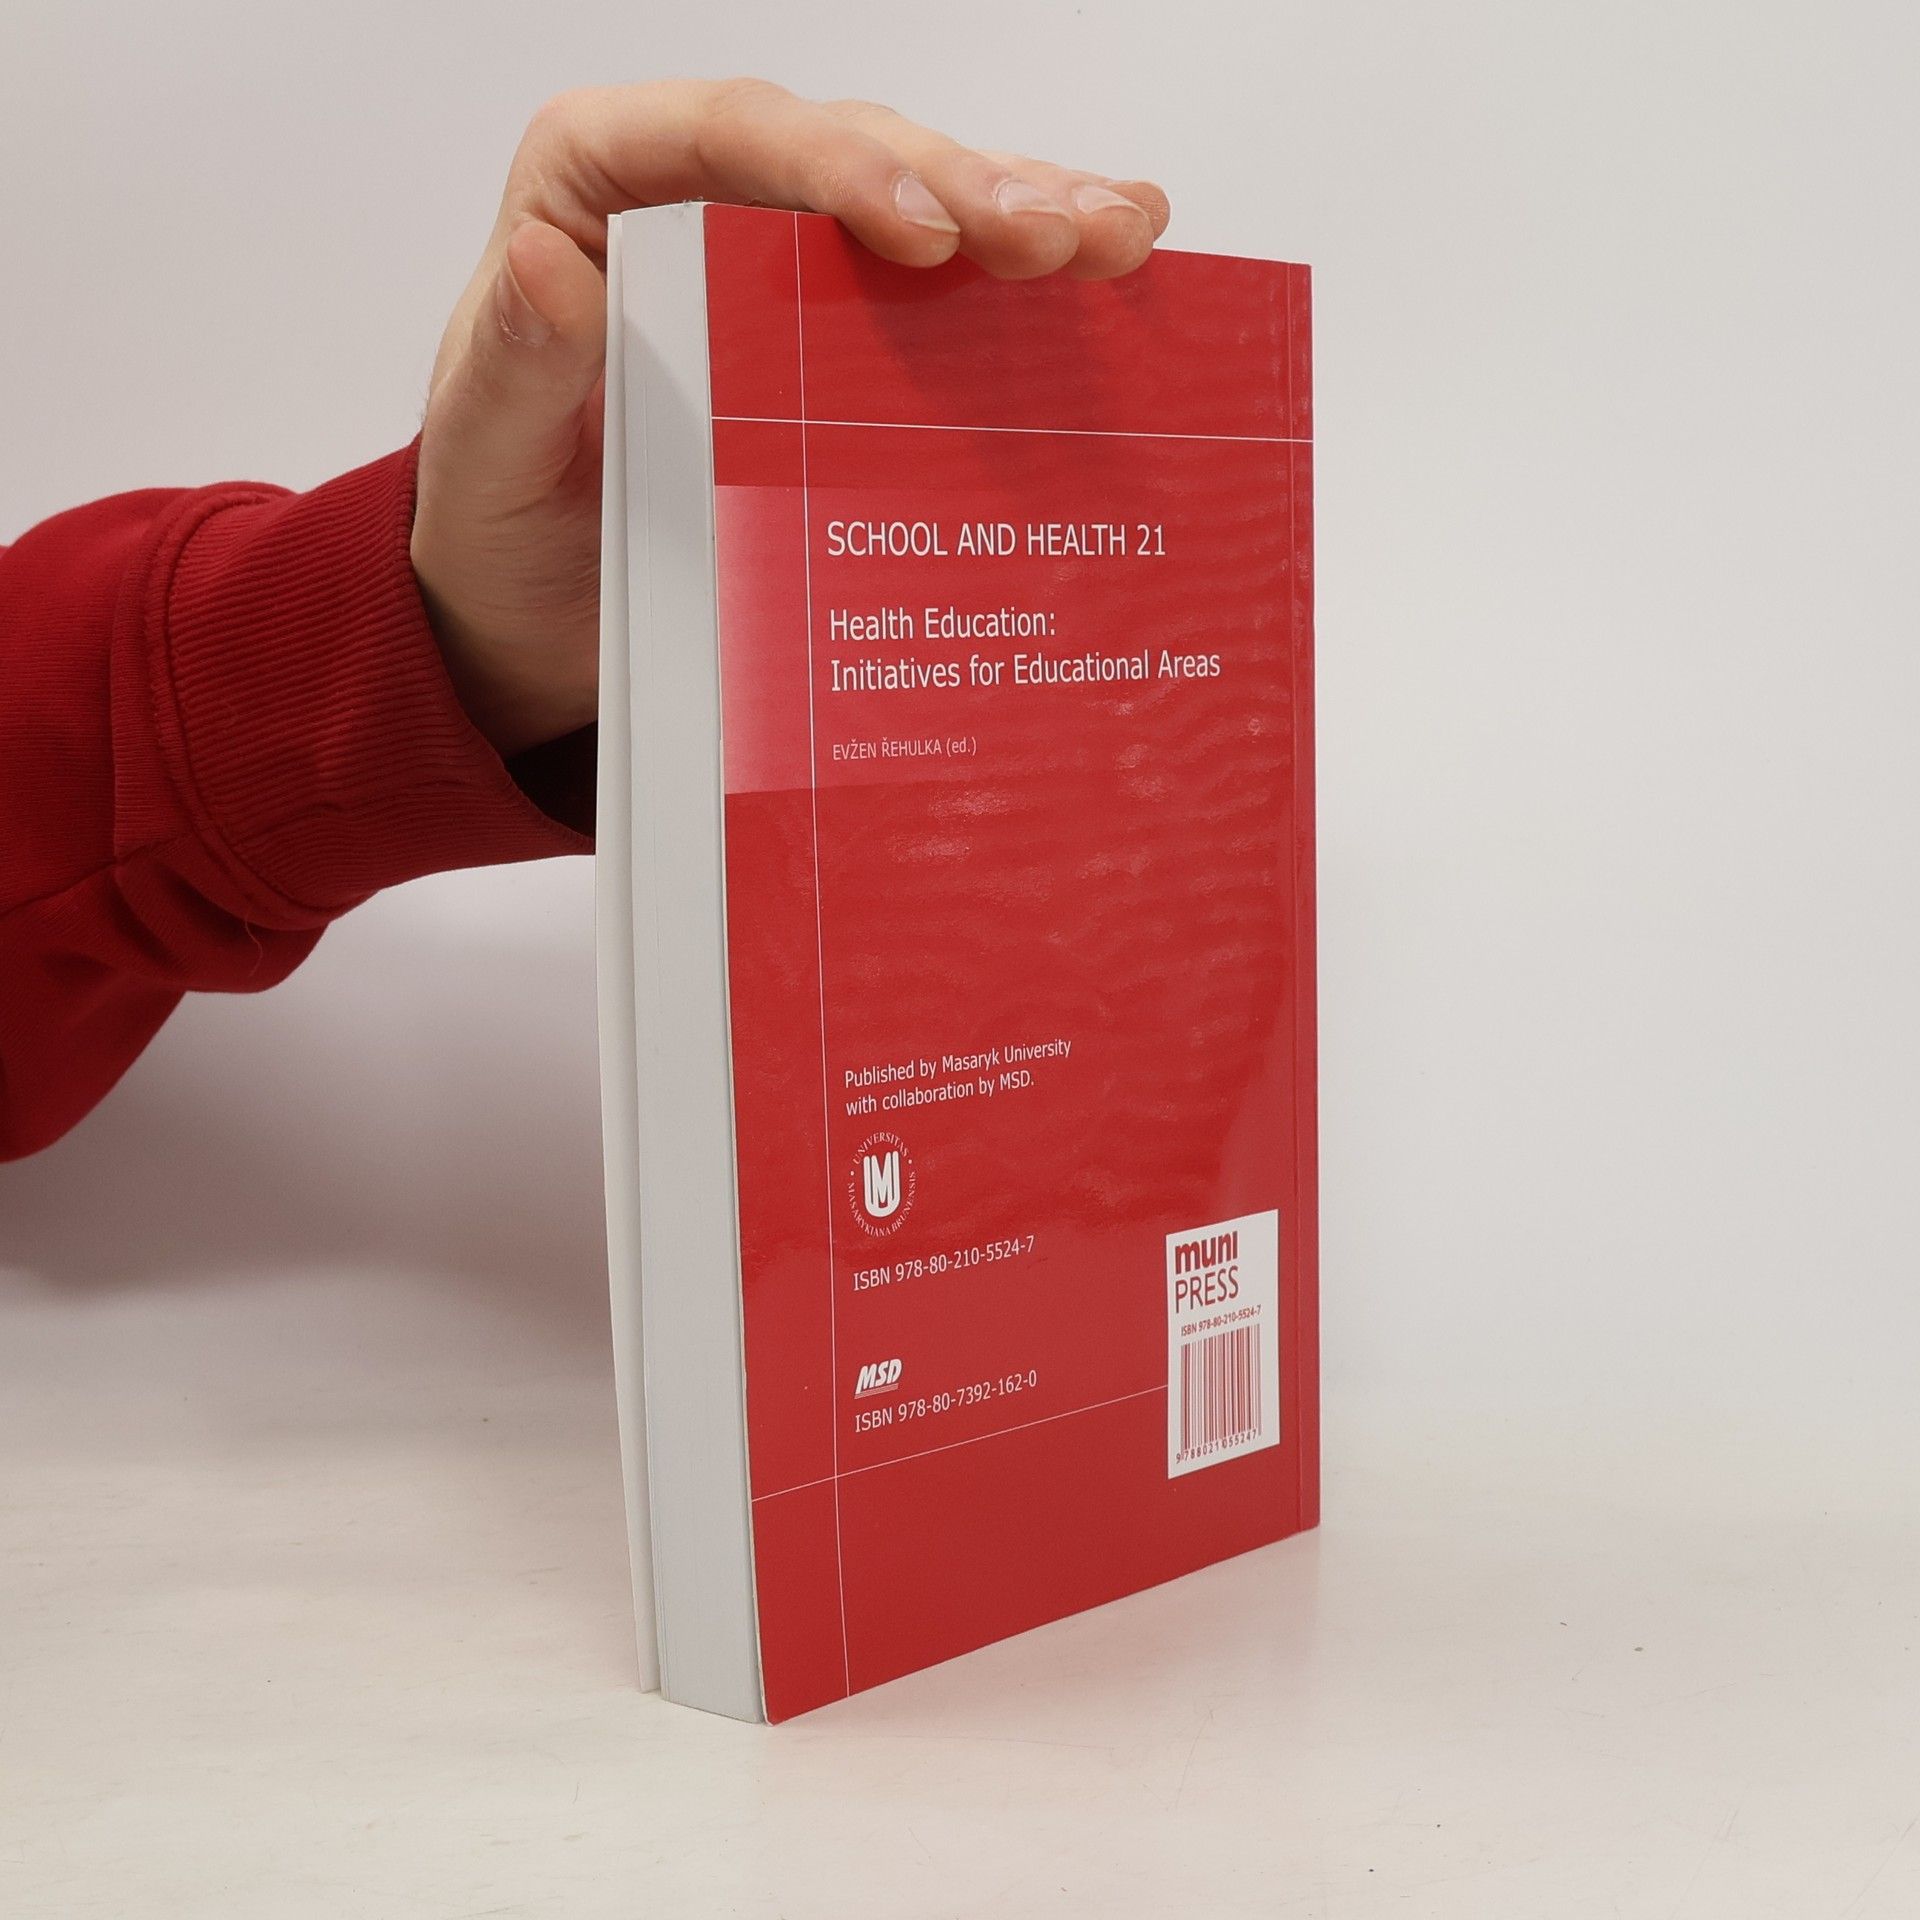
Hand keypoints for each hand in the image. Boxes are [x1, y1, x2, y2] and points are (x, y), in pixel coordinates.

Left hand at [408, 80, 1171, 757]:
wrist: (532, 615)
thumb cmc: (499, 522)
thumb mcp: (486, 451)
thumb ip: (519, 359)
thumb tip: (551, 263)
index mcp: (601, 188)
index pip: (727, 136)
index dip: (835, 166)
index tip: (922, 229)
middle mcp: (703, 203)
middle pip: (848, 159)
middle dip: (965, 187)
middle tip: (1061, 238)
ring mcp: (783, 270)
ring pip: (918, 202)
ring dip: (1025, 212)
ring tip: (1118, 236)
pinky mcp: (840, 343)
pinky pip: (938, 292)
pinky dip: (1024, 285)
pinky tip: (1113, 272)